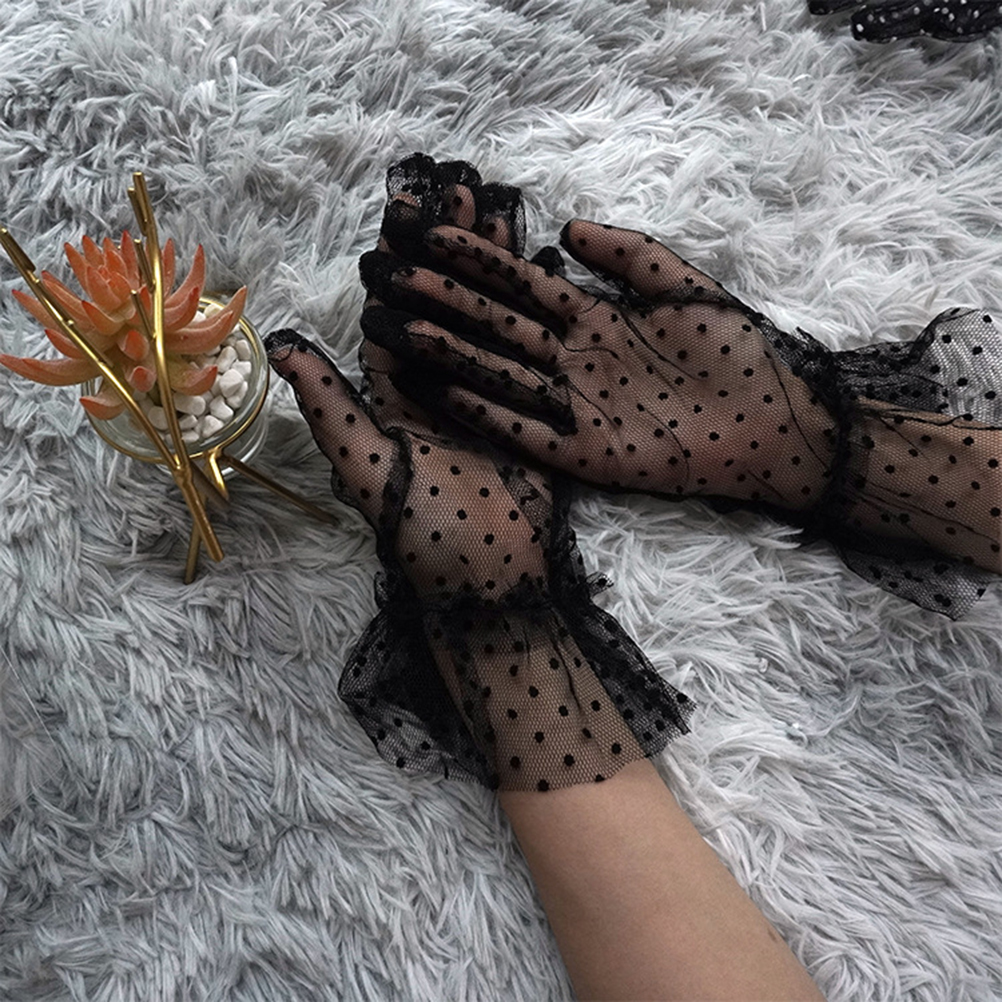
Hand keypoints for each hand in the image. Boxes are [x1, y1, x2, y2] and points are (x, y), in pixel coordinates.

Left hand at [266, 156, 691, 790]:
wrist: (491, 581)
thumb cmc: (424, 533)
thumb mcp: (369, 468)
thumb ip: (331, 405)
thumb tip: (282, 342)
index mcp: (394, 396)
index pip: (395, 313)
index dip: (400, 261)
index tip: (406, 206)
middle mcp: (439, 386)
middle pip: (444, 302)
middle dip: (451, 245)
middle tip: (459, 183)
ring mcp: (486, 395)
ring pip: (487, 315)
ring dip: (493, 262)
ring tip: (502, 204)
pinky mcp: (528, 409)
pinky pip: (530, 347)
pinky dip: (536, 305)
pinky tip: (544, 263)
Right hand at [360, 204, 1001, 617]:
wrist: (774, 428)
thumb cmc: (739, 356)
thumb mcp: (688, 291)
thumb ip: (631, 256)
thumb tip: (565, 228)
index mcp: (597, 321)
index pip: (525, 284)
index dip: (480, 257)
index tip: (431, 230)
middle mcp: (575, 362)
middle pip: (500, 325)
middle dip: (447, 298)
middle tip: (393, 273)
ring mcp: (576, 408)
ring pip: (501, 374)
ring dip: (452, 352)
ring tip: (402, 326)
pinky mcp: (583, 455)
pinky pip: (524, 431)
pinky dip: (485, 414)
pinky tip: (444, 393)